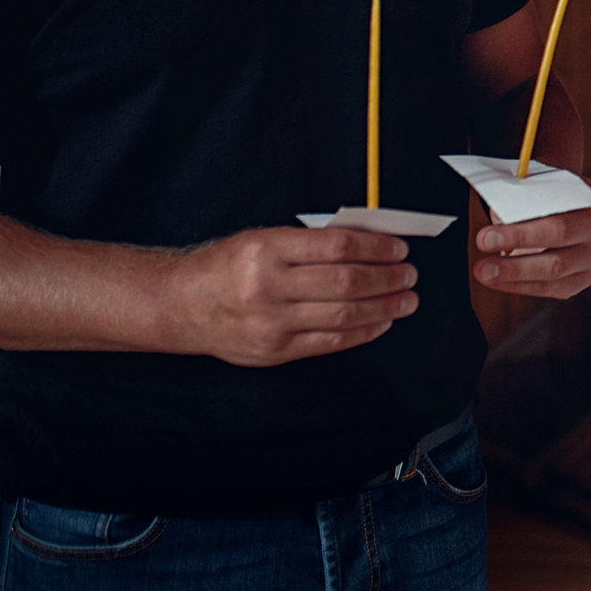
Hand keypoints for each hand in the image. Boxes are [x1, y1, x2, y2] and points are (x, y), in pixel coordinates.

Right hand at [168, 227, 418, 366]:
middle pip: (347, 282)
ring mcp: (272, 323)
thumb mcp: (263, 239)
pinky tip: (381, 321)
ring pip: (345, 315)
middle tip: (409, 274)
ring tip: (406, 298)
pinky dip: (364, 332)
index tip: (399, 248)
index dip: (377, 247)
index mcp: (266, 250)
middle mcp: (268, 287)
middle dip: (388, 278)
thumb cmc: (228, 267)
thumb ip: (311, 243)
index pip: (338, 246)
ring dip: (385, 306)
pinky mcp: (276, 351)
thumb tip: (369, 243)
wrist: (181, 305)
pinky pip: (331, 343)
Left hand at [474, 178, 590, 298]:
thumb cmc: (545, 205)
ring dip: (514, 270)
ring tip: (483, 270)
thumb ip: (522, 200)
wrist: (565, 220)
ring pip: (554, 268)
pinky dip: (518, 285)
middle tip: (483, 240)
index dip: (531, 208)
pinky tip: (496, 280)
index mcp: (588, 199)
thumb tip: (500, 216)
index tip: (493, 214)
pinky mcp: (579, 281)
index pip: (559, 201)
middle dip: (517, 238)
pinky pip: (548, 287)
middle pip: (559, 234)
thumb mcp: (537, 193)